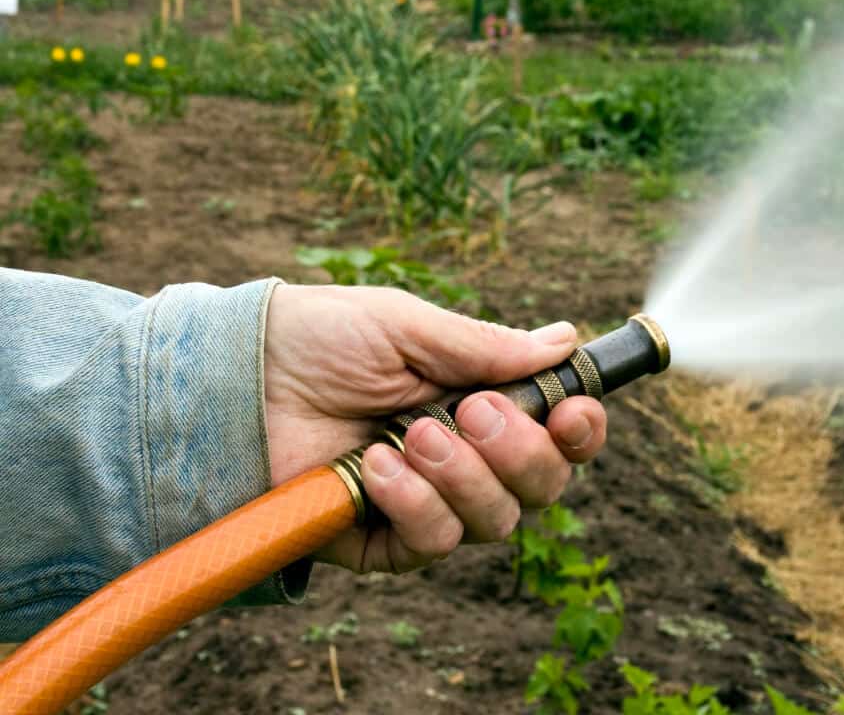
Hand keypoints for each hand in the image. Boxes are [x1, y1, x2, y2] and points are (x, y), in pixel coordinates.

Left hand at [263, 284, 606, 573]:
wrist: (236, 377)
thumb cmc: (320, 338)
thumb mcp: (407, 327)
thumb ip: (486, 346)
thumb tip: (564, 339)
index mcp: (481, 402)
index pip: (558, 434)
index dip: (580, 430)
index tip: (573, 410)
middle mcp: (465, 458)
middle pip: (541, 486)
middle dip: (520, 451)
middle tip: (473, 411)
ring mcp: (426, 501)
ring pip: (495, 521)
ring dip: (463, 476)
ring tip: (409, 434)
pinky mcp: (383, 539)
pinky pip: (432, 543)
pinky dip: (416, 505)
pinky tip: (376, 468)